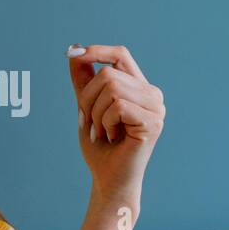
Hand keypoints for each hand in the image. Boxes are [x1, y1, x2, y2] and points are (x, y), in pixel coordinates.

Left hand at [66, 43, 164, 202]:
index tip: (73, 53)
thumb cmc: (101, 147)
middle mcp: (152, 94)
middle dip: (88, 99)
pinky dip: (105, 122)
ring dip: (96, 113)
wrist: (107, 179)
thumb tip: (74, 50)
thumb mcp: (87, 107)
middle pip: (108, 74)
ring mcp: (156, 108)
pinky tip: (112, 137)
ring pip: (111, 88)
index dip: (97, 51)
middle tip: (91, 124)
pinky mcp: (153, 122)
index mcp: (139, 88)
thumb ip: (83, 81)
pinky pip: (117, 106)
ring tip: (103, 132)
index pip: (120, 55)